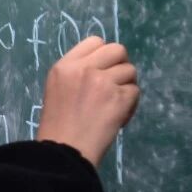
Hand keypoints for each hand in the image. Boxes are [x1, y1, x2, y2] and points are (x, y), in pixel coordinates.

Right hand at [35, 36, 138, 167]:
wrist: (64, 150)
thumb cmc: (57, 125)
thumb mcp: (57, 88)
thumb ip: (77, 73)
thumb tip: (103, 67)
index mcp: (65, 65)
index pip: (95, 41)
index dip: (103, 55)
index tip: (101, 70)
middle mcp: (85, 68)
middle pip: (117, 50)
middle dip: (120, 65)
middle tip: (115, 84)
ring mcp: (103, 82)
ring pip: (130, 71)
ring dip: (126, 87)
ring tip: (115, 104)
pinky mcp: (119, 98)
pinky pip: (135, 91)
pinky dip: (131, 104)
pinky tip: (119, 116)